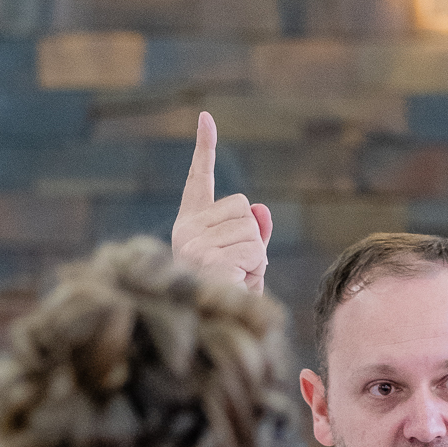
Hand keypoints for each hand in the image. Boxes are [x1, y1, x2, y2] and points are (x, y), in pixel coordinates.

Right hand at [171, 112, 272, 292]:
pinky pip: (255, 250)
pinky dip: (256, 269)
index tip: (206, 116)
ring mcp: (194, 243)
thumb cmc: (229, 297)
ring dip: (256, 258)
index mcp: (189, 225)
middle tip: (237, 269)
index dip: (205, 147)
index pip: (200, 179)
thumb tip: (261, 209)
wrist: (213, 330)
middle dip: (254, 239)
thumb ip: (254, 234)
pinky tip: (236, 283)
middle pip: (244, 208)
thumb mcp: (246, 261)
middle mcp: (186, 230)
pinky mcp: (208, 257)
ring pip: (252, 230)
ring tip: (235, 279)